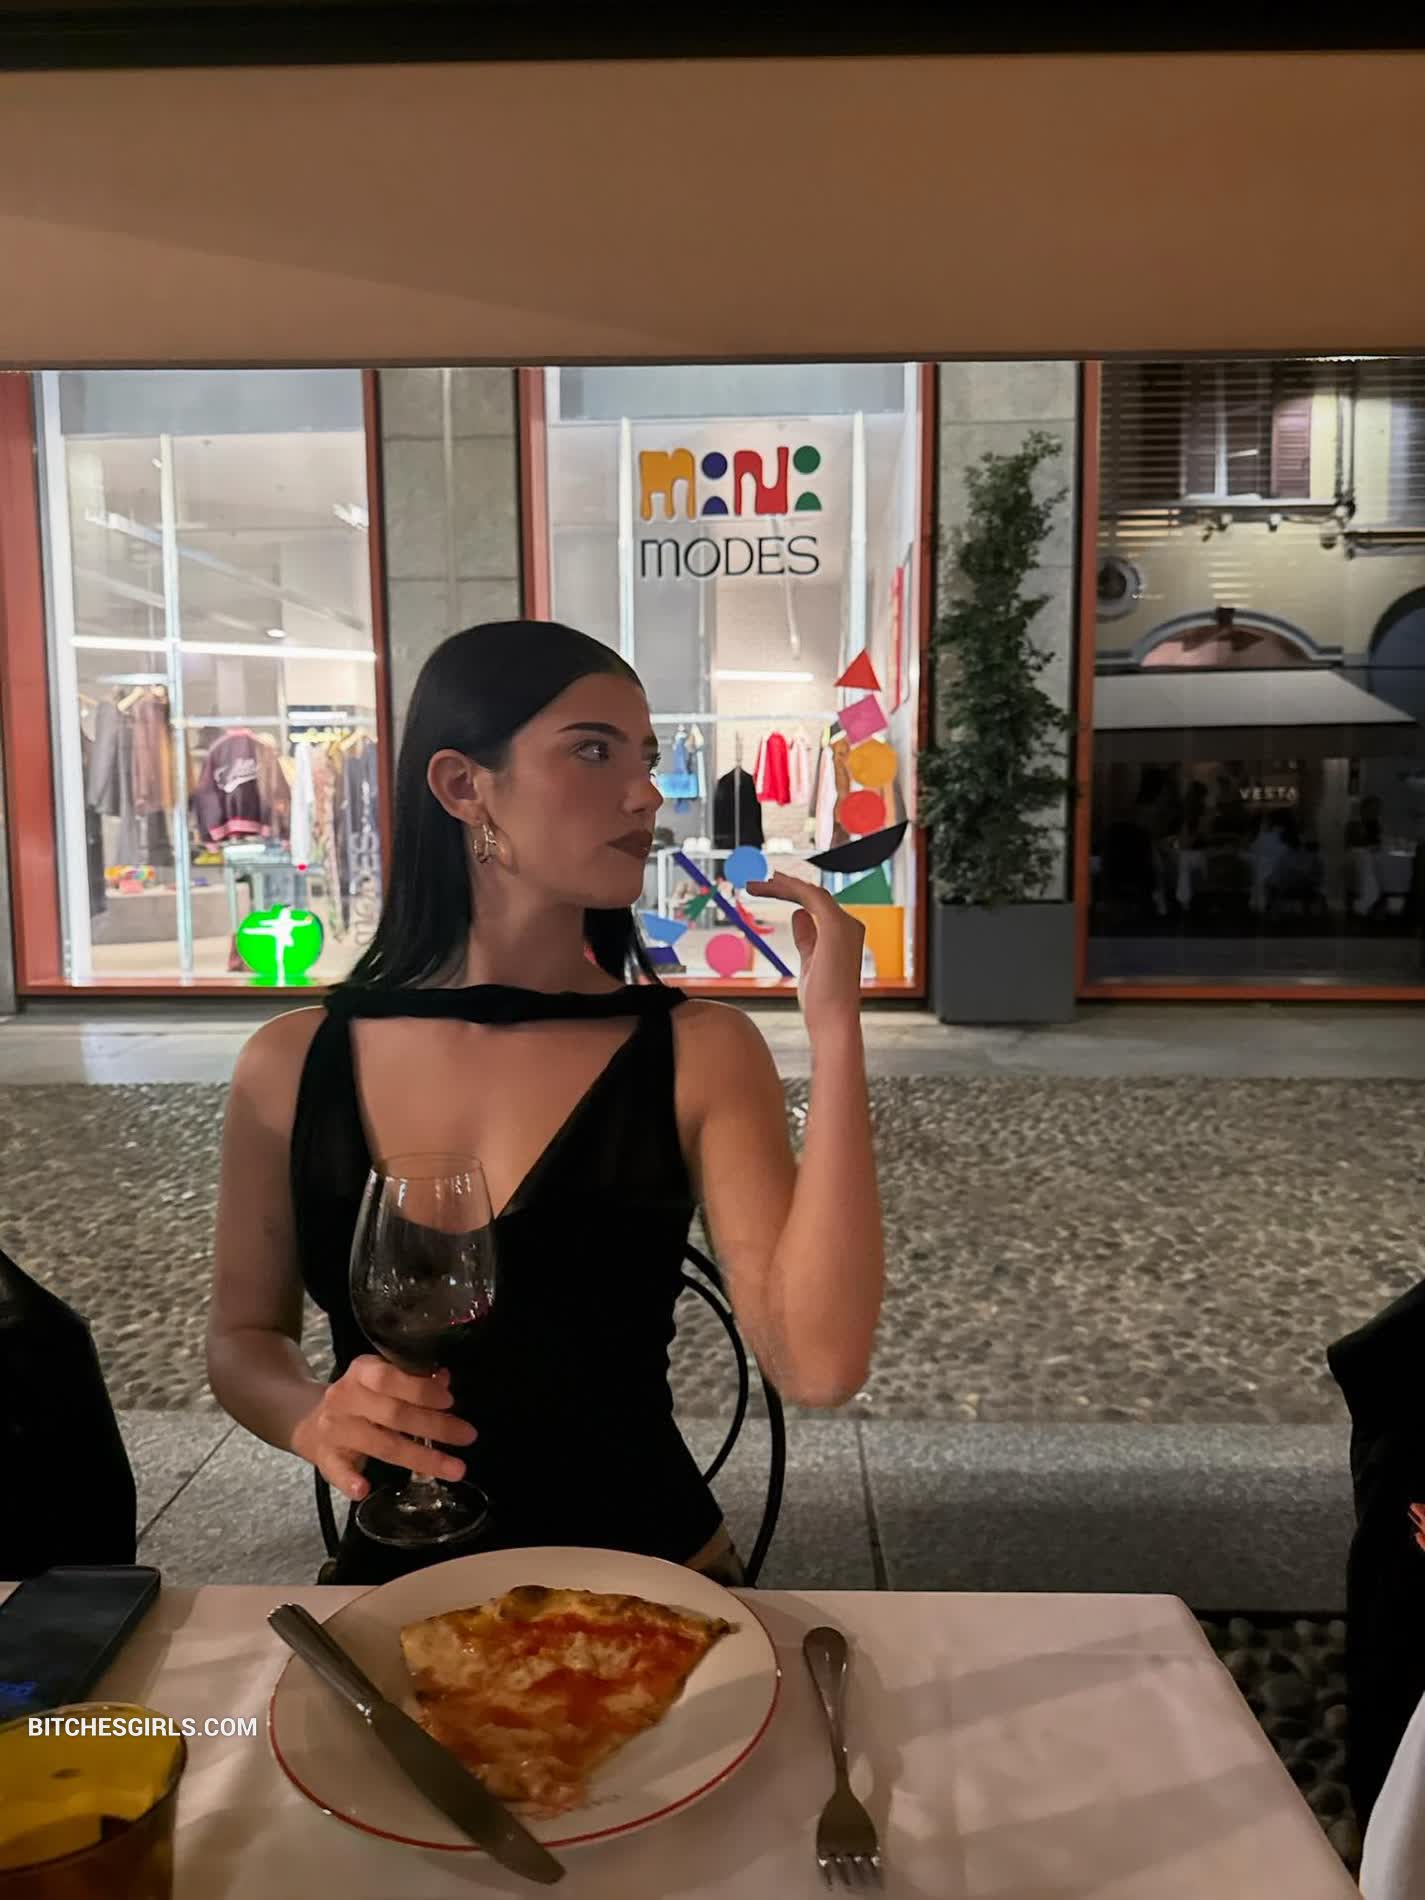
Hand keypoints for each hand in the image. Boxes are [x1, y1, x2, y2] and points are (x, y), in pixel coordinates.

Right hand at [291, 1355, 476, 1500]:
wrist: (309, 1419)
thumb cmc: (360, 1398)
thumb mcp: (382, 1380)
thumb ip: (412, 1380)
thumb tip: (444, 1381)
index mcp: (361, 1373)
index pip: (389, 1378)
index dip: (420, 1390)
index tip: (450, 1401)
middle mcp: (344, 1398)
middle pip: (393, 1414)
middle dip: (435, 1426)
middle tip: (468, 1436)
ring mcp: (334, 1430)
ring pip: (382, 1445)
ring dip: (421, 1457)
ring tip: (455, 1469)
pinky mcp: (324, 1458)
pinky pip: (337, 1471)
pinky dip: (349, 1481)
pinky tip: (364, 1490)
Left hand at [744, 871, 864, 1037]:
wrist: (833, 1022)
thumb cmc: (822, 1001)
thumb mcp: (809, 962)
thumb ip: (806, 938)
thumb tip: (798, 916)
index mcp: (845, 934)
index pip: (816, 905)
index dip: (791, 895)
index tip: (768, 890)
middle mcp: (849, 925)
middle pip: (813, 895)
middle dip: (783, 887)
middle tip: (755, 883)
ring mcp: (845, 924)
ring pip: (810, 892)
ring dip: (781, 885)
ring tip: (754, 884)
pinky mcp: (835, 925)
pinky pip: (810, 896)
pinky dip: (789, 888)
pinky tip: (770, 886)